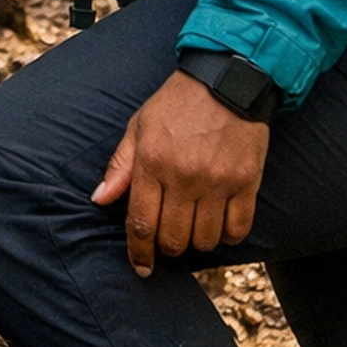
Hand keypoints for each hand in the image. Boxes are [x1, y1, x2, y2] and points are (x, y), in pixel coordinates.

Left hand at [92, 70, 268, 276]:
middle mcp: (184, 176)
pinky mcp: (246, 182)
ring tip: (194, 226)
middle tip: (170, 238)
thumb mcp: (139, 125)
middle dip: (168, 247)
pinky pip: (238, 229)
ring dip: (198, 242)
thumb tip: (100, 199)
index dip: (139, 252)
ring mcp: (217, 181)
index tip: (141, 267)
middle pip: (174, 238)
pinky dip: (228, 236)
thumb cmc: (177, 103)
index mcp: (153, 161)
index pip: (141, 223)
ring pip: (205, 240)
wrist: (226, 80)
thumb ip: (120, 165)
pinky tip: (220, 224)